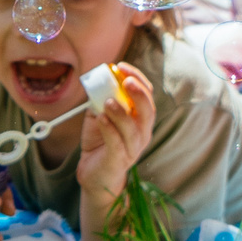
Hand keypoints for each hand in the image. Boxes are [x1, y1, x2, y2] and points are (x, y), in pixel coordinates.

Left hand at [76, 63, 157, 224]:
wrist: (93, 173)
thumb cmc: (100, 141)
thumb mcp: (100, 114)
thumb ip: (100, 98)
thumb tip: (97, 78)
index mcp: (140, 119)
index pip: (147, 95)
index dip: (138, 78)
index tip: (121, 67)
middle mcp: (142, 133)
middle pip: (148, 111)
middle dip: (138, 94)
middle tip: (125, 81)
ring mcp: (133, 148)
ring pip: (133, 129)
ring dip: (121, 113)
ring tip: (107, 102)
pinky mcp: (119, 160)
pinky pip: (117, 144)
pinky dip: (110, 130)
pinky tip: (101, 119)